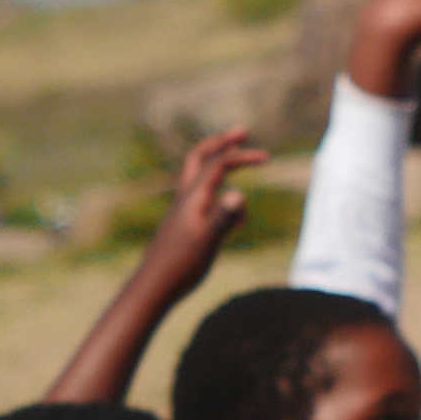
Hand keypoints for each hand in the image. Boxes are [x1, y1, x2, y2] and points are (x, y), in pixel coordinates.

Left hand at [139, 129, 270, 294]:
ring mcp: (183, 211)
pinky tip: (228, 210)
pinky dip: (216, 191)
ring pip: (199, 176)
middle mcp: (186, 198)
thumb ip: (224, 217)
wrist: (153, 287)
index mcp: (194, 197)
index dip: (243, 156)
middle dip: (221, 142)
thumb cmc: (180, 266)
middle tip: (242, 132)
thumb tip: (239, 194)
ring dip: (218, 163)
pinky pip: (201, 198)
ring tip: (238, 162)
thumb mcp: (207, 242)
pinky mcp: (183, 225)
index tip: (267, 158)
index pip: (219, 164)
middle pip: (200, 157)